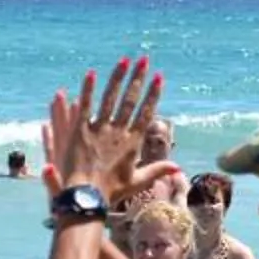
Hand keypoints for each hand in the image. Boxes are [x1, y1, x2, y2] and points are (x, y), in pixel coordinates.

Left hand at [43, 57, 178, 204]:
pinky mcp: (80, 132)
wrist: (86, 198)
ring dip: (118, 78)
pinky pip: (85, 107)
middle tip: (144, 59)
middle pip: (130, 100)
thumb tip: (179, 168)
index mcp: (132, 142)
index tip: (159, 77)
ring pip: (110, 98)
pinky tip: (92, 73)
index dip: (153, 94)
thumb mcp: (137, 182)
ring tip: (124, 60)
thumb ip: (156, 171)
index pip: (146, 112)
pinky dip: (89, 90)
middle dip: (138, 78)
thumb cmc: (111, 193)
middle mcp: (118, 132)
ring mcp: (99, 130)